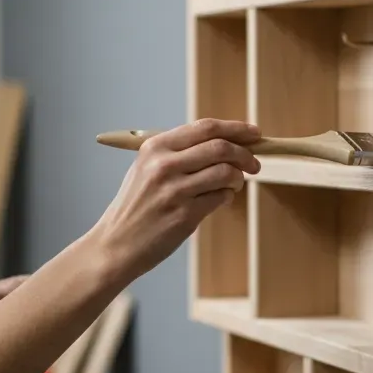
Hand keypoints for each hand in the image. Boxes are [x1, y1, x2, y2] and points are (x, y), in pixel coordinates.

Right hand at [92, 117, 260, 283]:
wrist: (116, 243)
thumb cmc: (136, 206)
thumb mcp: (146, 168)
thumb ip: (179, 153)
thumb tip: (224, 142)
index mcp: (155, 147)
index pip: (205, 128)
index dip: (236, 128)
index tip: (254, 133)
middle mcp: (164, 165)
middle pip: (221, 148)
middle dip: (246, 154)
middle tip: (255, 164)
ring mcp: (175, 190)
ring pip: (226, 173)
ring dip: (238, 178)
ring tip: (235, 185)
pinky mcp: (185, 215)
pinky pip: (221, 198)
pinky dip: (227, 197)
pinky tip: (220, 200)